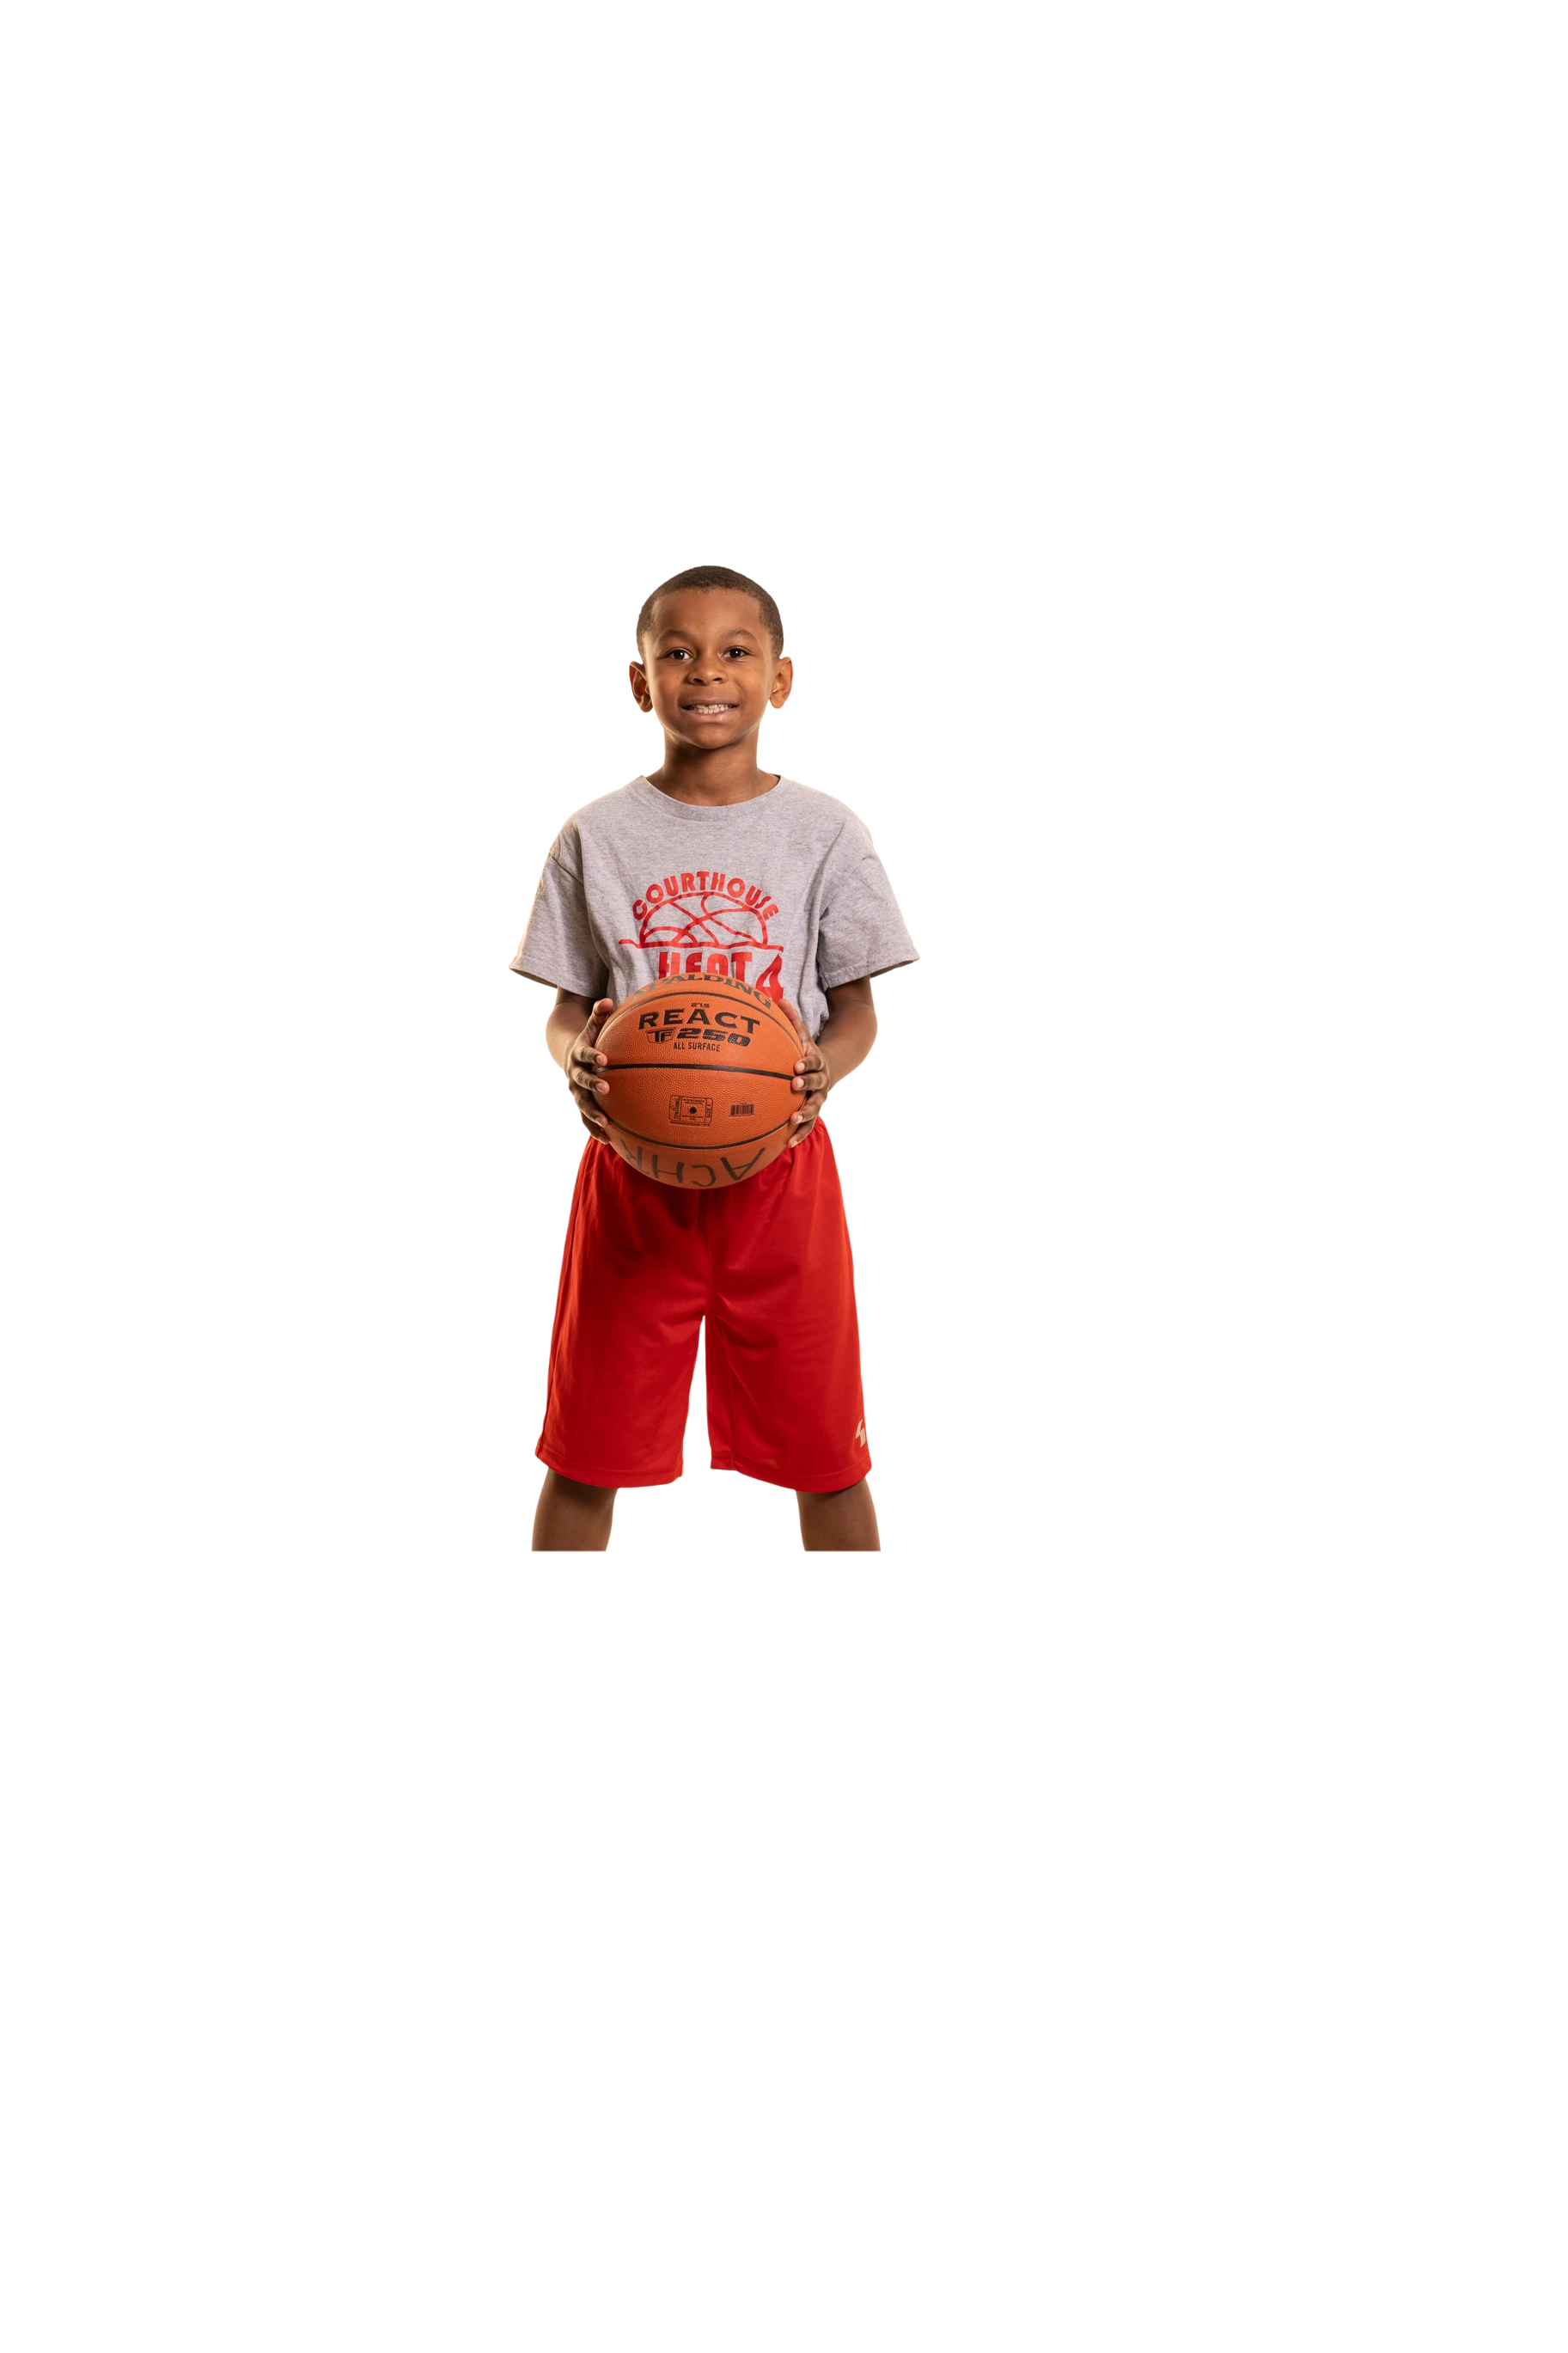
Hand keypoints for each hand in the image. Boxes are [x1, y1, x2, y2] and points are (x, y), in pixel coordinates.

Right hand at [565, 997, 613, 1138]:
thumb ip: (600, 1013)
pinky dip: (594, 1129)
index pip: (584, 1054)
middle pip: (581, 1081)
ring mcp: (576, 1091)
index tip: (604, 1059)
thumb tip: (609, 1001)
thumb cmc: (591, 1038)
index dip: (593, 1056)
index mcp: (578, 1053)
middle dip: (592, 1085)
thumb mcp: (593, 1024)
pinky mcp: (580, 1104)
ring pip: (582, 1104)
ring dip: (592, 1114)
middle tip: (607, 1089)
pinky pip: (585, 1119)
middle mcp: (574, 1073)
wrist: (570, 1055)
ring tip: (606, 1123)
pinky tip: (608, 1139)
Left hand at [780, 996, 829, 1146]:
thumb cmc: (806, 1052)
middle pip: (817, 1083)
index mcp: (817, 1061)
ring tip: (792, 1120)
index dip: (807, 1062)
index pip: (813, 1060)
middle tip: (794, 1085)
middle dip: (807, 1084)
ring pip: (814, 1107)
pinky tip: (787, 1144)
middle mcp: (821, 1081)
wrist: (829, 1069)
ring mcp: (819, 1098)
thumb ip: (791, 1021)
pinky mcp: (813, 1113)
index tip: (796, 1064)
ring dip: (804, 1114)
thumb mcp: (803, 1036)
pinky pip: (807, 1126)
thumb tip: (778, 999)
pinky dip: (799, 1134)